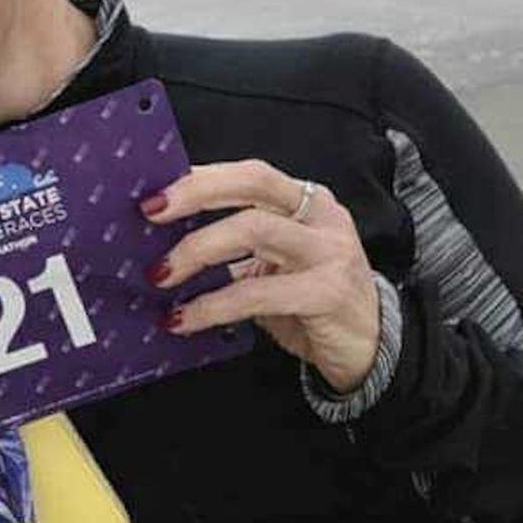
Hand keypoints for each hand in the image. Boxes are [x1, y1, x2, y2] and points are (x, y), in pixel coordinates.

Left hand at [142, 159, 379, 391]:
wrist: (372, 348)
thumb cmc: (310, 299)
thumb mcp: (274, 262)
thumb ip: (235, 243)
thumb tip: (163, 239)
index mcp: (306, 200)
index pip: (249, 174)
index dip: (200, 178)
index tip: (153, 193)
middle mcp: (321, 216)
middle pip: (253, 184)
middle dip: (195, 194)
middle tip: (150, 215)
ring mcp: (329, 251)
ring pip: (254, 230)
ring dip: (197, 251)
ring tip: (161, 276)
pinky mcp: (327, 292)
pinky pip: (256, 292)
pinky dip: (213, 305)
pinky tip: (185, 319)